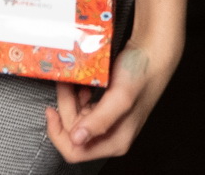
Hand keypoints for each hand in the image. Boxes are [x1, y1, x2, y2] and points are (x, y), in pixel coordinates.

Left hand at [43, 39, 178, 161]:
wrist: (153, 53)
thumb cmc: (141, 74)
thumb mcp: (120, 97)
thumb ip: (99, 120)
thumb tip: (77, 140)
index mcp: (115, 141)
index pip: (75, 152)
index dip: (58, 133)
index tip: (52, 109)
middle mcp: (110, 135)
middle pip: (72, 131)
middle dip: (65, 107)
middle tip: (66, 84)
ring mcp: (107, 121)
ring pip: (74, 117)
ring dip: (69, 98)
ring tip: (73, 80)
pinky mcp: (104, 108)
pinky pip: (81, 106)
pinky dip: (76, 94)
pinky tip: (82, 83)